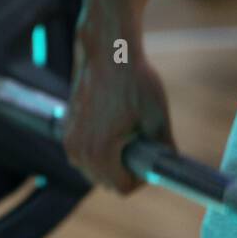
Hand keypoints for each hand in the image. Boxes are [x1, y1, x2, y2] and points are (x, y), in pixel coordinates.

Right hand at [61, 34, 174, 194]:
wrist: (107, 49)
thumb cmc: (133, 80)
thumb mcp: (158, 117)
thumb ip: (165, 150)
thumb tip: (170, 165)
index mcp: (99, 153)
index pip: (123, 188)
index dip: (141, 178)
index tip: (150, 157)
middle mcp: (78, 150)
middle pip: (106, 181)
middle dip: (126, 169)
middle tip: (142, 143)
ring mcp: (69, 138)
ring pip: (94, 167)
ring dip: (111, 159)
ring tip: (128, 132)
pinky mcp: (66, 125)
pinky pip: (85, 150)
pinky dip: (99, 146)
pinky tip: (113, 124)